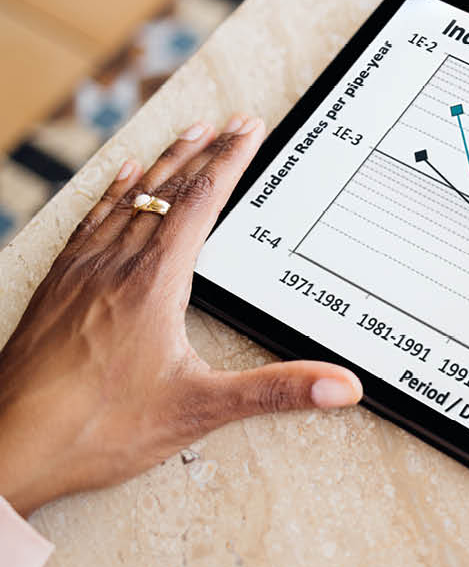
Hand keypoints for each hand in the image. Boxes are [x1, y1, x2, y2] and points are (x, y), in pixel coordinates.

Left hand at [0, 117, 362, 517]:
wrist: (10, 445)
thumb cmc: (95, 428)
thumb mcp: (198, 410)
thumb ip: (274, 392)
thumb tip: (338, 387)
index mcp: (155, 282)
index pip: (201, 202)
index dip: (230, 159)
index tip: (250, 129)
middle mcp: (117, 265)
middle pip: (167, 190)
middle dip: (205, 151)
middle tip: (231, 122)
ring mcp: (82, 272)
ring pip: (129, 199)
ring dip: (163, 162)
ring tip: (187, 134)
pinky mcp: (56, 287)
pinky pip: (90, 221)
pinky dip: (112, 192)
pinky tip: (120, 179)